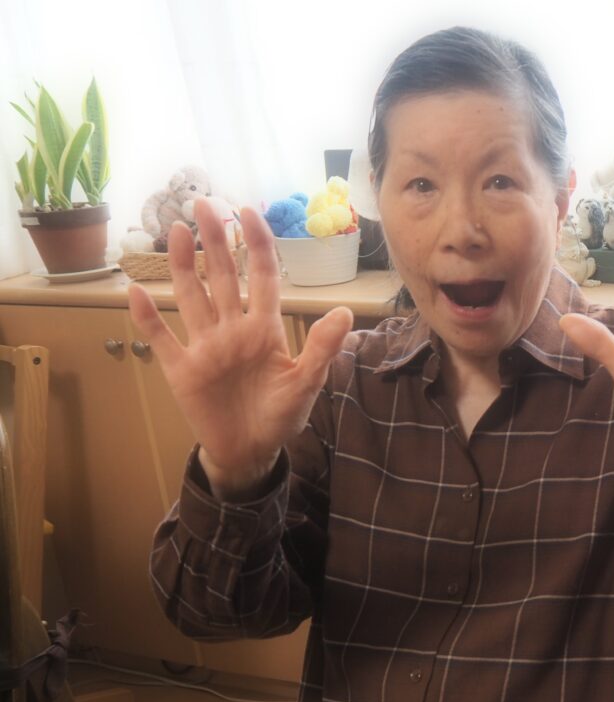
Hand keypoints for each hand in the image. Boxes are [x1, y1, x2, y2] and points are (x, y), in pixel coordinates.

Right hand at [128, 198, 352, 496]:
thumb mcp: (306, 384)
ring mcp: (204, 347)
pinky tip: (135, 292)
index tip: (248, 211)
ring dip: (184, 266)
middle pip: (222, 277)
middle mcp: (232, 330)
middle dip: (215, 241)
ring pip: (191, 297)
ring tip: (178, 231)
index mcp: (264, 329)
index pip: (262, 276)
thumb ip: (321, 349)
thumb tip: (345, 312)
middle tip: (204, 204)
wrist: (251, 452)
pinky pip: (161, 338)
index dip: (256, 244)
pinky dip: (147, 318)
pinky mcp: (181, 369)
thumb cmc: (280, 416)